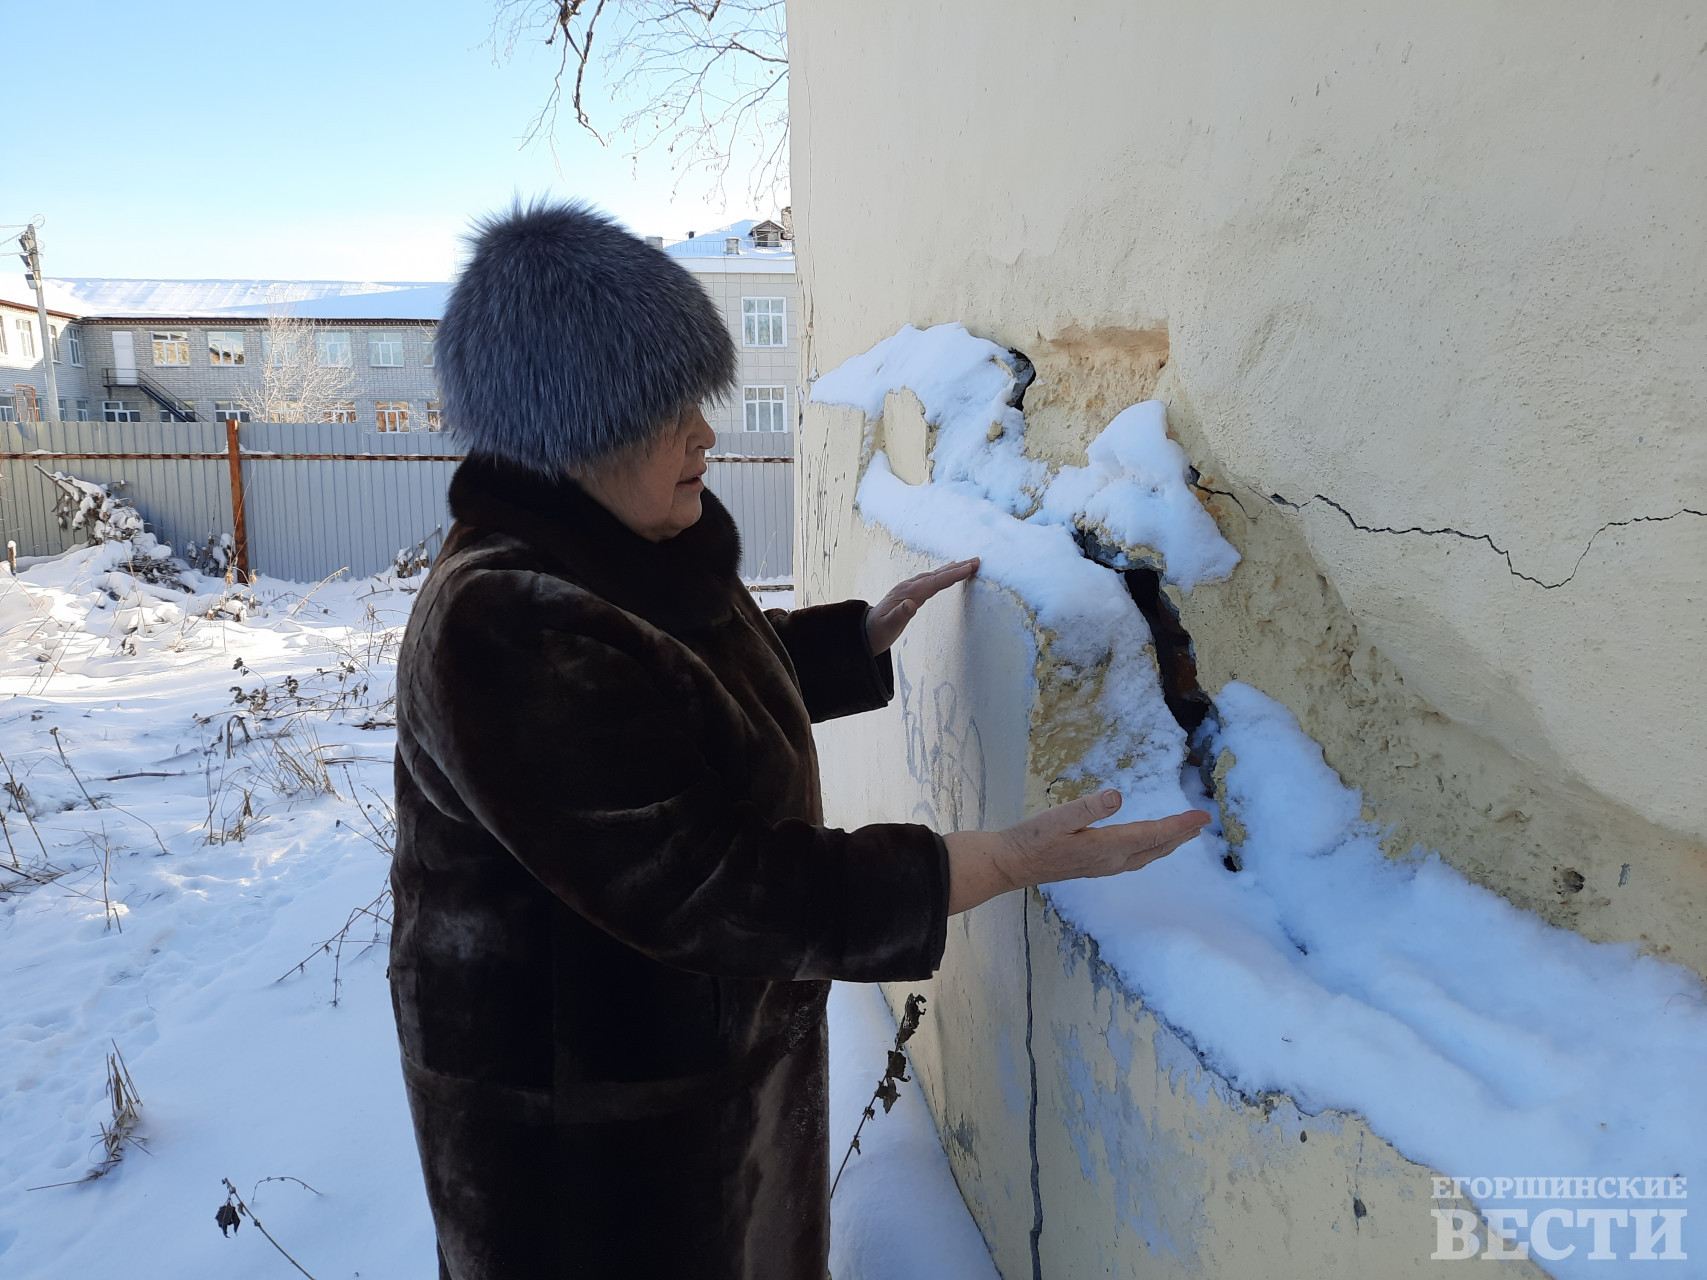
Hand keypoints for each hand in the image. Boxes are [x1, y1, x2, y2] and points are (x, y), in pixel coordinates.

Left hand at [864, 558, 979, 654]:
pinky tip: (947, 572)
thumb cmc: (878, 631)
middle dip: (957, 567)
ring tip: (968, 564)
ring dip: (951, 569)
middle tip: (976, 561)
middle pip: (936, 574)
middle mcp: (909, 587)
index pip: (934, 582)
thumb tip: (911, 604)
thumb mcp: (887, 627)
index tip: (969, 568)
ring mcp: (909, 588)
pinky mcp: (910, 591)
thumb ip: (899, 616)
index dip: (952, 575)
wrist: (865, 630)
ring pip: (934, 575)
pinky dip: (942, 574)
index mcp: (907, 594)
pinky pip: (930, 579)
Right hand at [943, 790, 1210, 913]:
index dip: (1179, 825)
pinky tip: (1148, 845)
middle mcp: (1111, 860)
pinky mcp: (1095, 866)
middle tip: (1203, 822)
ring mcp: (1104, 866)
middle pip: (1155, 847)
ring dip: (1167, 843)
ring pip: (1147, 855)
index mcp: (1107, 847)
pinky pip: (1135, 858)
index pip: (1152, 834)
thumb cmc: (1030, 839)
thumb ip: (1087, 807)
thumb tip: (1118, 796)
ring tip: (1184, 833)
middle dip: (1180, 835)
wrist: (1010, 865)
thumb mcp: (1056, 818)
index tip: (1203, 816)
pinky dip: (1151, 849)